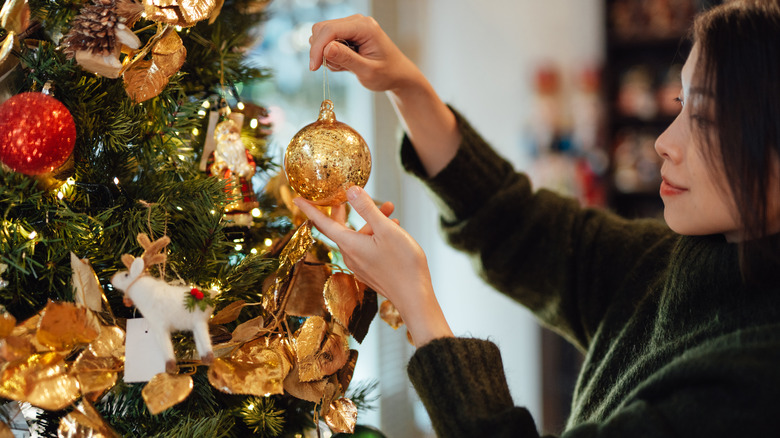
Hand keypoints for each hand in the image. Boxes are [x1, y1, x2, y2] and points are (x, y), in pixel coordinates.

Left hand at [293, 186, 452, 345]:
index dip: (309, 208)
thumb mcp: (386, 229)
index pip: (322, 222)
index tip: (297, 198)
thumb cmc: (403, 264)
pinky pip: (367, 247)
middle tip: (345, 194)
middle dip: (345, 209)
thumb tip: (350, 190)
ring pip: (359, 236)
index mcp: (349, 244)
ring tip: (391, 210)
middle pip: (340, 227)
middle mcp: (350, 256)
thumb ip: (367, 209)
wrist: (414, 297)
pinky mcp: (371, 271)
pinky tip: (393, 228)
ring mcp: (360, 265)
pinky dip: (376, 234)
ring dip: (371, 221)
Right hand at [310, 15, 460, 176]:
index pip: (330, 30)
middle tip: (334, 69)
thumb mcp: (368, 71)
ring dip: (327, 55)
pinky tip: (346, 64)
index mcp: (364, 27)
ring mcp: (352, 26)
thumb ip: (347, 59)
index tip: (314, 68)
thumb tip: (326, 48)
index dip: (317, 48)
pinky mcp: (348, 34)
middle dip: (320, 51)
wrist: (398, 75)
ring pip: (322, 35)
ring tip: (345, 67)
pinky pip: (328, 41)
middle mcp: (356, 22)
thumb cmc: (387, 74)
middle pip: (322, 28)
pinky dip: (331, 55)